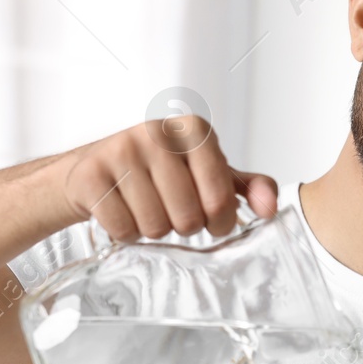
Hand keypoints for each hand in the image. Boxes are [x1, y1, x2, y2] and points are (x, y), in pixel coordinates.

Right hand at [60, 115, 277, 242]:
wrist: (94, 169)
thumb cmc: (160, 173)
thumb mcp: (209, 174)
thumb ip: (249, 188)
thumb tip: (271, 209)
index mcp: (193, 130)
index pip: (222, 198)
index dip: (219, 221)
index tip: (210, 219)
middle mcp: (156, 133)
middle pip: (188, 218)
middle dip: (183, 226)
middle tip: (172, 212)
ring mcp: (121, 150)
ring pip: (155, 227)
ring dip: (153, 230)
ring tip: (145, 209)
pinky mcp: (91, 174)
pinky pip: (123, 230)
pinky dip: (125, 233)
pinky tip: (123, 211)